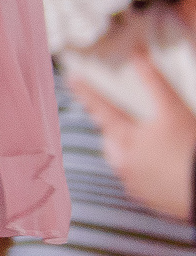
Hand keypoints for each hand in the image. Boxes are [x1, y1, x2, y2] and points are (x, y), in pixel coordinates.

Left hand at [77, 51, 195, 221]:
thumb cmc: (192, 150)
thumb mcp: (175, 110)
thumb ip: (154, 82)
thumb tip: (138, 56)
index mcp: (126, 140)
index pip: (101, 109)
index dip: (86, 92)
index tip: (71, 79)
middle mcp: (124, 163)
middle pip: (110, 139)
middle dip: (114, 127)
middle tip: (125, 117)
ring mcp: (135, 184)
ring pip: (122, 161)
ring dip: (129, 150)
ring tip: (150, 142)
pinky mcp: (149, 199)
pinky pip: (138, 180)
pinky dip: (145, 170)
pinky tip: (162, 165)